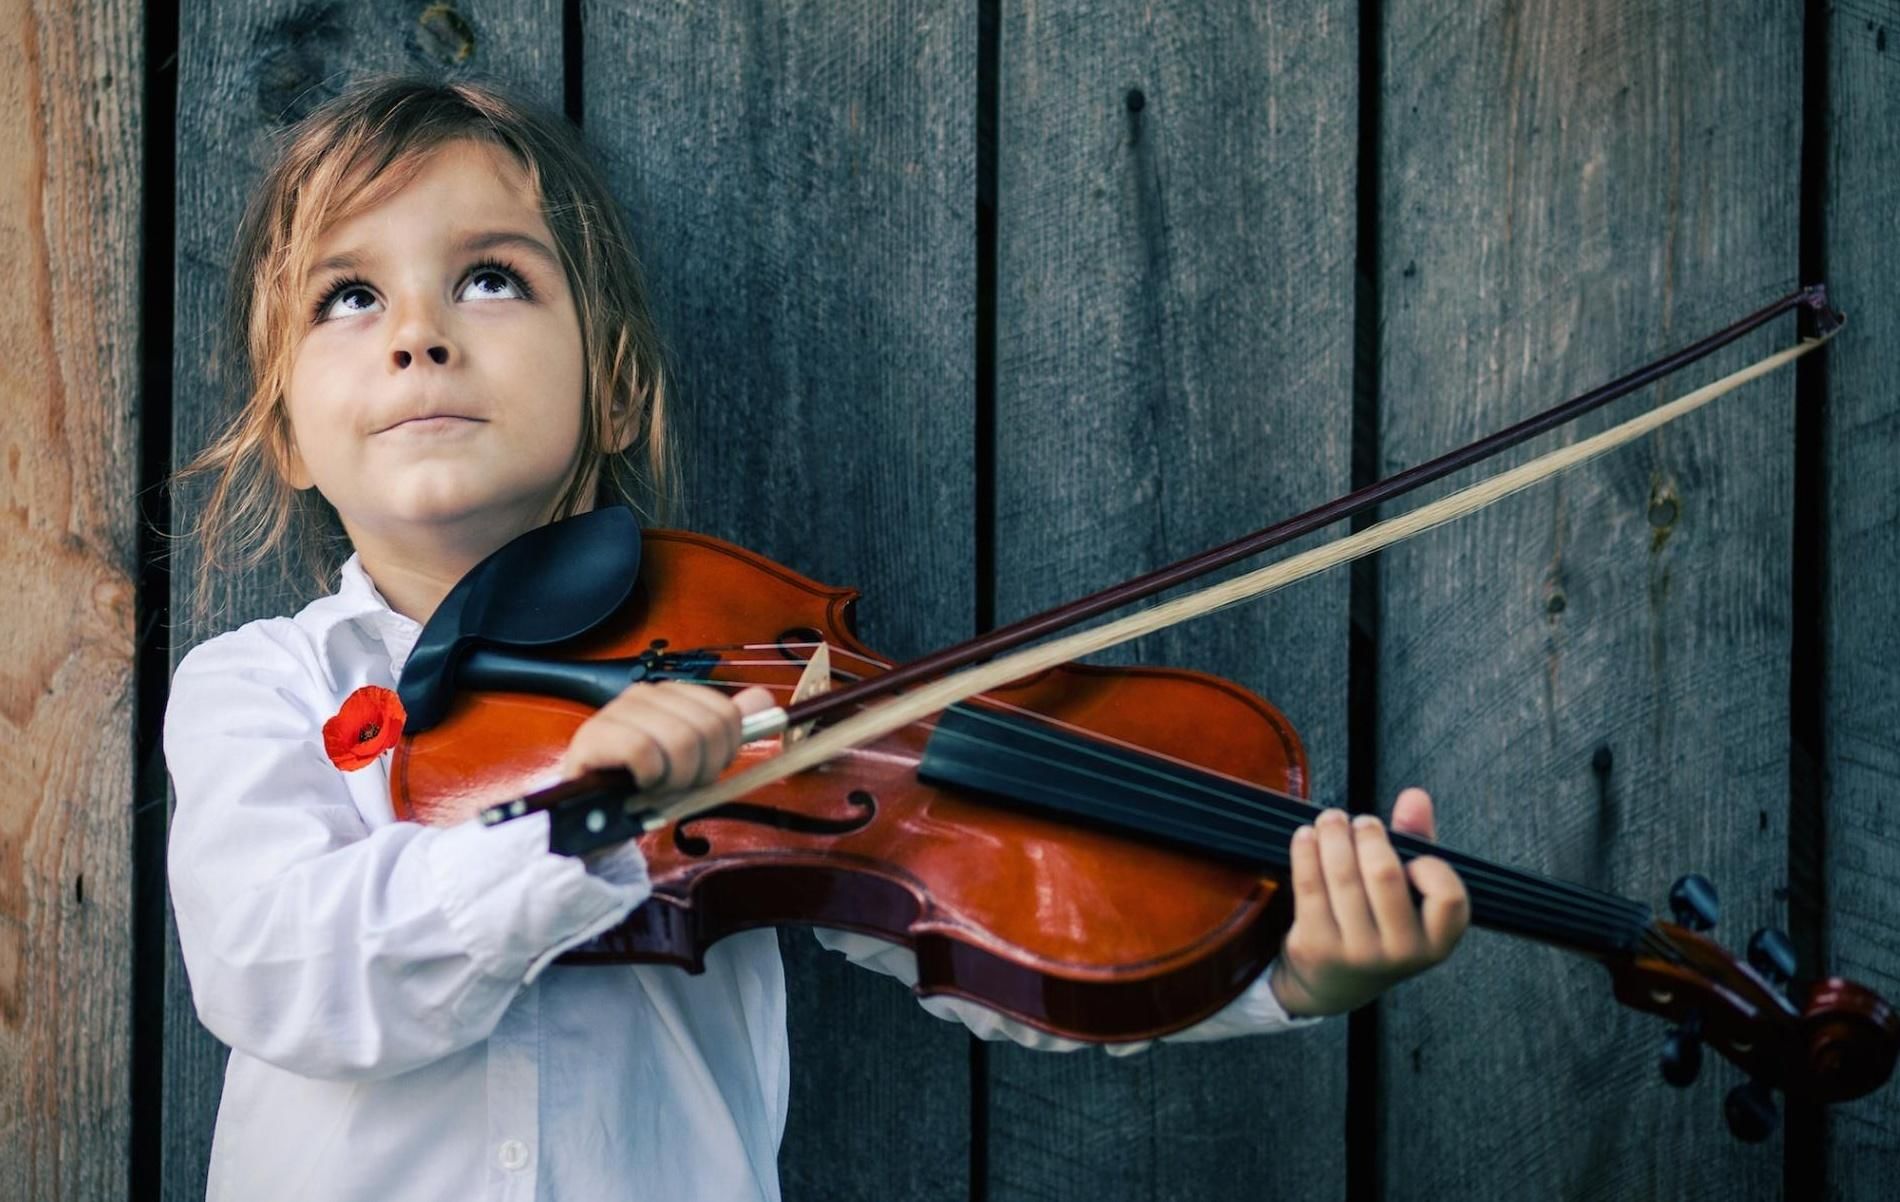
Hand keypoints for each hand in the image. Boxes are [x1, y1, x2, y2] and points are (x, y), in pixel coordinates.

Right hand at [556, 681, 775, 790]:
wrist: (594, 817)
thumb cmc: (645, 786)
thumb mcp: (694, 759)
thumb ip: (727, 727)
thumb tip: (764, 698)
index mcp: (672, 695)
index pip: (726, 714)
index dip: (723, 752)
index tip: (702, 770)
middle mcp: (645, 695)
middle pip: (708, 729)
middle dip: (700, 769)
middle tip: (676, 784)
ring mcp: (617, 712)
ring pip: (680, 739)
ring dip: (673, 778)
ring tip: (656, 787)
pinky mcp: (594, 736)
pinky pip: (643, 752)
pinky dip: (648, 777)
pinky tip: (637, 784)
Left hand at [1268, 788, 1469, 1016]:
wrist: (1333, 984)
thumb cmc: (1379, 923)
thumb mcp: (1409, 893)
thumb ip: (1417, 842)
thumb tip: (1415, 796)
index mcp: (1437, 942)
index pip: (1449, 896)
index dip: (1430, 867)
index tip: (1409, 856)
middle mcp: (1401, 953)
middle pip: (1384, 873)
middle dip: (1368, 834)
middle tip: (1359, 820)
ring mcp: (1357, 953)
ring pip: (1343, 875)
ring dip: (1333, 835)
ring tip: (1330, 820)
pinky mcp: (1317, 947)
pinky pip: (1310, 886)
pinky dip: (1306, 851)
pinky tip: (1305, 836)